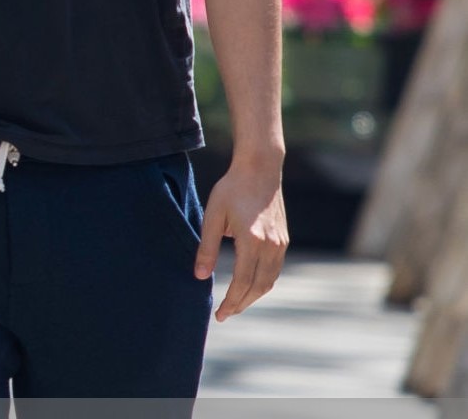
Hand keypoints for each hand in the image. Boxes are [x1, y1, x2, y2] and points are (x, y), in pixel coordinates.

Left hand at [196, 158, 288, 319]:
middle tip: (225, 314)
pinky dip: (262, 283)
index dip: (231, 301)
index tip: (219, 314)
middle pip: (257, 287)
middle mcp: (270, 246)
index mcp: (252, 240)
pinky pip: (274, 270)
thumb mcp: (213, 215)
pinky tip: (250, 285)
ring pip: (269, 281)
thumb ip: (206, 246)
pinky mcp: (284, 240)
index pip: (242, 281)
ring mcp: (280, 244)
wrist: (260, 169)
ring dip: (253, 296)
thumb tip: (199, 276)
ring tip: (236, 303)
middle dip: (241, 303)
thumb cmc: (232, 189)